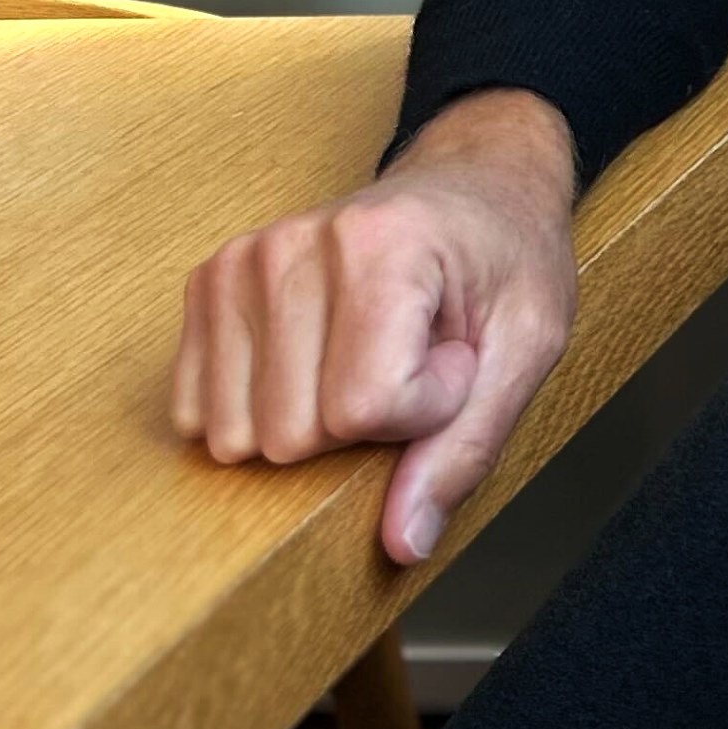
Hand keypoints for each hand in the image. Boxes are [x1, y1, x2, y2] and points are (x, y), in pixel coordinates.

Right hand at [171, 86, 579, 565]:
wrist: (476, 185)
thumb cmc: (509, 260)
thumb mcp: (528, 346)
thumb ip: (468, 447)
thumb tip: (402, 542)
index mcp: (383, 245)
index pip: (362, 408)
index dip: (423, 411)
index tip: (453, 360)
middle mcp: (295, 244)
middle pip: (291, 433)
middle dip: (365, 422)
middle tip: (414, 356)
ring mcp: (240, 262)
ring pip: (237, 434)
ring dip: (314, 418)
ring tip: (371, 352)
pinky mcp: (209, 283)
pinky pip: (198, 411)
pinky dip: (262, 410)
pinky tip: (316, 358)